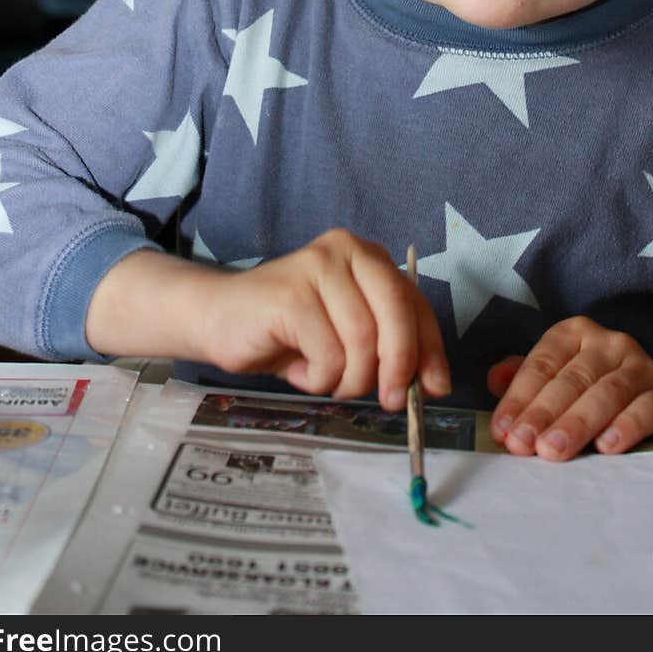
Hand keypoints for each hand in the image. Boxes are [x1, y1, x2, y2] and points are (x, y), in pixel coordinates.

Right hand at [202, 228, 450, 410]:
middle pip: (396, 316)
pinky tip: (298, 368)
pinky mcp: (291, 295)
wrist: (219, 318)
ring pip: (363, 343)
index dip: (430, 350)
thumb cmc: (289, 332)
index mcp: (367, 256)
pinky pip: (328, 356)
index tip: (433, 388)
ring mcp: (317, 267)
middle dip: (398, 367)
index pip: (415, 303)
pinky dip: (319, 379)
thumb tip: (432, 383)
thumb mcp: (348, 335)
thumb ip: (387, 345)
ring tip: (322, 378)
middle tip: (389, 401)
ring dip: (347, 380)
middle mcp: (347, 250)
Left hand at [487, 316, 652, 460]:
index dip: (519, 398)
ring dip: (577, 423)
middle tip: (522, 445)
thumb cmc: (596, 392)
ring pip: (606, 393)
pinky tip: (607, 447)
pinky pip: (648, 408)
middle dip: (542, 414)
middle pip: (571, 378)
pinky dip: (627, 426)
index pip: (542, 363)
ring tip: (553, 450)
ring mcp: (641, 366)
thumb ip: (525, 379)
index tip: (502, 430)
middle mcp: (608, 342)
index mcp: (575, 333)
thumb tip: (493, 380)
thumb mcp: (559, 380)